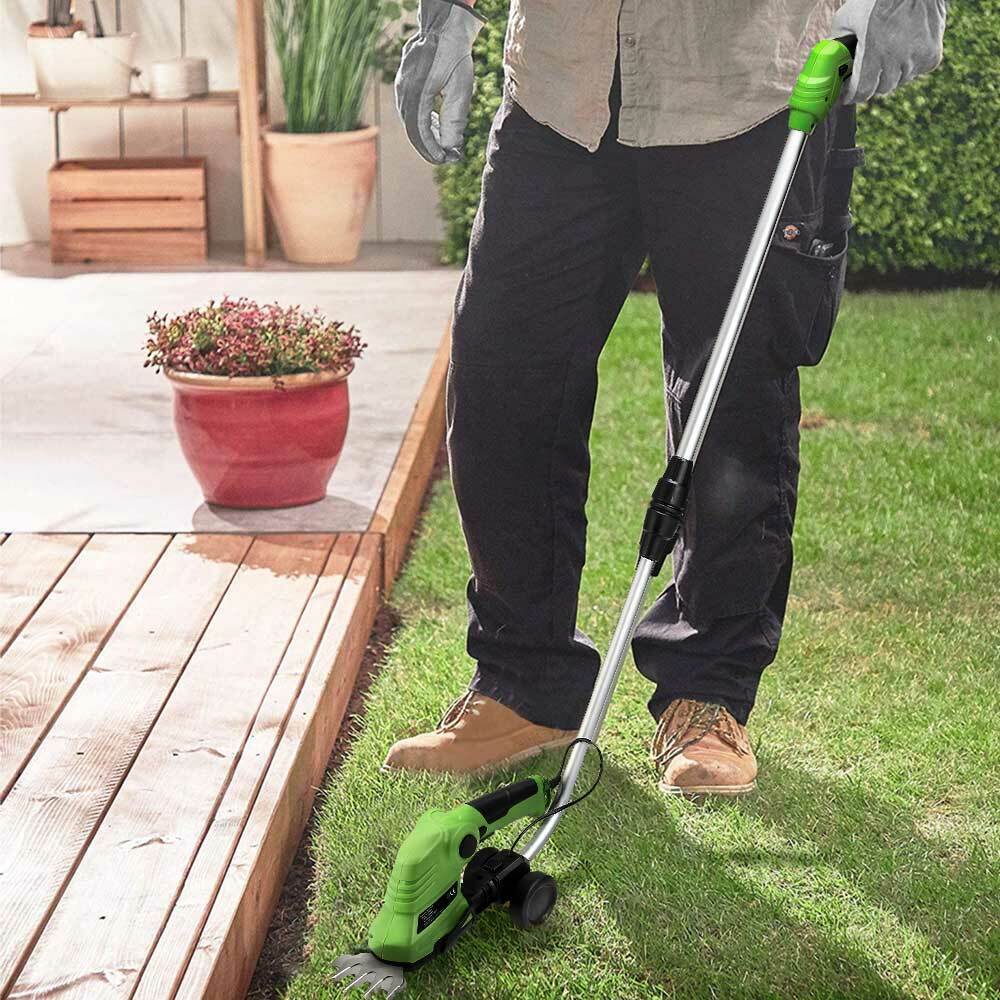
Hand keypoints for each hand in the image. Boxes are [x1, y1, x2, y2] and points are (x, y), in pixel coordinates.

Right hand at [395, 0, 485, 163]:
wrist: (443, 26)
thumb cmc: (455, 55)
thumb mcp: (460, 89)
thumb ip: (454, 120)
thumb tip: (450, 149)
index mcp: (416, 93)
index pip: (421, 132)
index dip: (432, 149)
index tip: (446, 159)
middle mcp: (403, 92)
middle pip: (413, 130)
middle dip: (429, 147)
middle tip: (446, 158)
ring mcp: (401, 87)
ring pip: (410, 122)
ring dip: (427, 136)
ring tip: (444, 144)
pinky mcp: (403, 84)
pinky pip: (410, 111)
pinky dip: (423, 123)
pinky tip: (436, 125)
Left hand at [832, 0, 946, 102]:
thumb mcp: (848, 17)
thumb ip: (836, 42)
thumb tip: (828, 60)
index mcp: (874, 53)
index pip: (861, 92)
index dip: (852, 95)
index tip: (847, 94)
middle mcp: (897, 60)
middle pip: (880, 89)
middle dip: (871, 83)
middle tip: (866, 71)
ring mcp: (917, 59)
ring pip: (898, 81)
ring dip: (891, 74)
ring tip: (886, 55)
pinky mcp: (932, 56)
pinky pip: (917, 71)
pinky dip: (910, 66)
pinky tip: (904, 50)